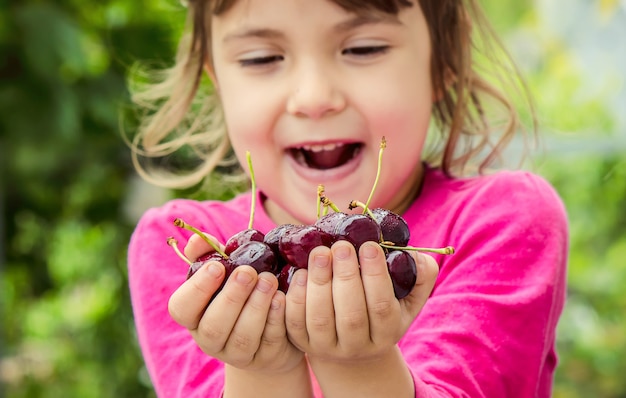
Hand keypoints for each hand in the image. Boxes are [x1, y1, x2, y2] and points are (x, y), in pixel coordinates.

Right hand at [168, 237, 303, 374]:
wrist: (272, 325)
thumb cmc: (242, 289)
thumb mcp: (225, 271)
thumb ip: (209, 253)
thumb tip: (198, 239)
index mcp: (194, 315)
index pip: (181, 308)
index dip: (198, 288)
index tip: (218, 265)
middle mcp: (210, 339)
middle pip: (213, 326)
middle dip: (232, 297)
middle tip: (248, 272)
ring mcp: (237, 354)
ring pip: (242, 338)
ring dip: (256, 307)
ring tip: (269, 281)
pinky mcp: (265, 358)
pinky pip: (269, 342)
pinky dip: (276, 319)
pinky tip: (283, 299)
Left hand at [285, 240, 437, 362]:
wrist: (351, 344)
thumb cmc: (381, 309)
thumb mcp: (407, 298)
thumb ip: (420, 277)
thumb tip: (420, 257)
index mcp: (386, 334)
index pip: (382, 307)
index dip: (376, 276)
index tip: (369, 245)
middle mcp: (357, 347)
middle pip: (351, 316)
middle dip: (346, 277)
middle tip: (342, 245)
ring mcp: (327, 348)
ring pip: (321, 319)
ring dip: (319, 283)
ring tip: (320, 252)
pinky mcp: (302, 343)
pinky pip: (295, 322)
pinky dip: (296, 297)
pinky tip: (300, 272)